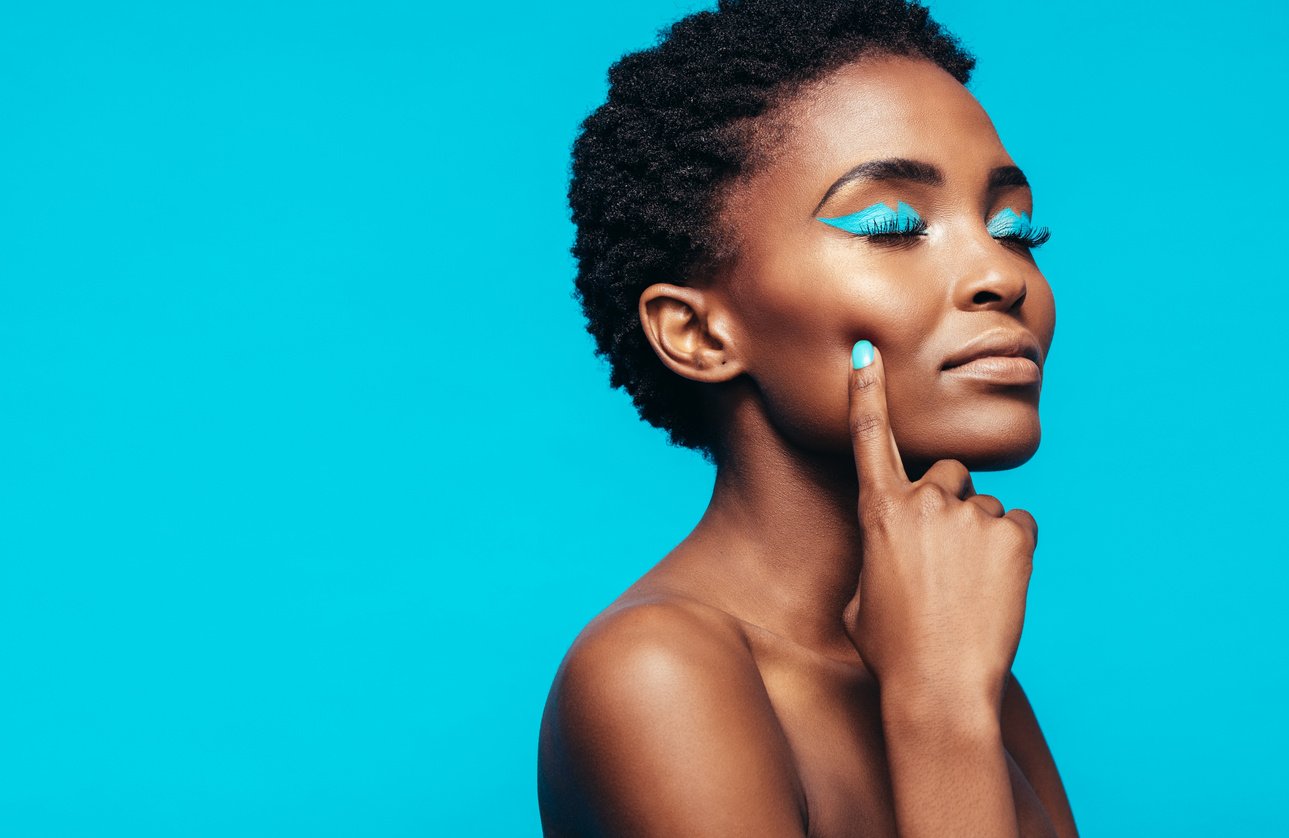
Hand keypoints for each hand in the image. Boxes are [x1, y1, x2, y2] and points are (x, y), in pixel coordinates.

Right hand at [842, 341, 1037, 710]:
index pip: (870, 437)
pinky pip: (1018, 526)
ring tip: (971, 589)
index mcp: (879, 512)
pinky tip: (997, 590)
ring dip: (981, 537)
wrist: (939, 686)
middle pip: (947, 474)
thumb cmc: (891, 650)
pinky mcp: (1014, 533)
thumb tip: (894, 552)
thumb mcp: (862, 598)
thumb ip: (878, 555)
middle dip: (949, 503)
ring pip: (984, 507)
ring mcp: (971, 515)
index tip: (868, 354)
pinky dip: (1012, 552)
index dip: (868, 393)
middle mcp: (924, 501)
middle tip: (947, 558)